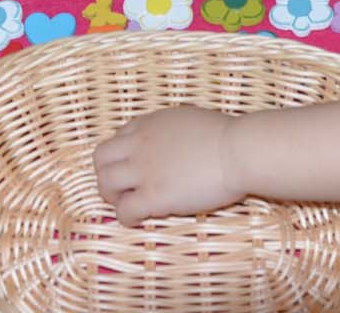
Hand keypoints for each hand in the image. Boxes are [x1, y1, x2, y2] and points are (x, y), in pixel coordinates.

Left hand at [93, 106, 244, 226]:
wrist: (238, 151)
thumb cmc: (227, 135)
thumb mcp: (191, 119)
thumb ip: (173, 129)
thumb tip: (175, 139)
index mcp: (151, 124)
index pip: (118, 137)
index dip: (121, 155)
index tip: (131, 166)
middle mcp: (141, 144)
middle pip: (100, 158)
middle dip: (105, 174)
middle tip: (121, 188)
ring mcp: (145, 170)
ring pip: (106, 183)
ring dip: (112, 196)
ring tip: (127, 204)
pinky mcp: (154, 196)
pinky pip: (124, 210)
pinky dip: (126, 217)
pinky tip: (139, 220)